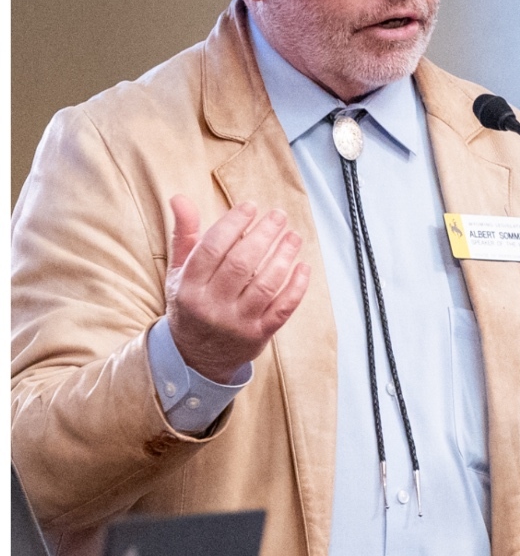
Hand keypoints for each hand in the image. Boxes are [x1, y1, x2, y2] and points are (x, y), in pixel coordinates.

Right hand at [164, 195, 311, 383]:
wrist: (196, 357)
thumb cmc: (191, 304)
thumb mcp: (180, 273)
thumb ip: (185, 236)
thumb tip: (180, 198)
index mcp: (189, 287)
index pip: (212, 249)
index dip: (233, 224)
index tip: (251, 207)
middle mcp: (212, 306)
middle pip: (241, 264)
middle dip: (264, 235)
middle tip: (279, 215)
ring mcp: (237, 322)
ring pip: (265, 285)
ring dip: (283, 256)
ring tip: (293, 236)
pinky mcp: (259, 335)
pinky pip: (283, 308)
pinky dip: (296, 287)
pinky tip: (303, 266)